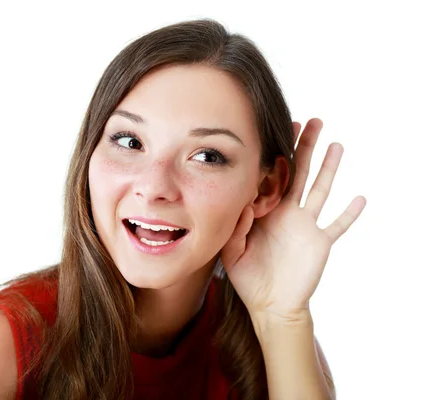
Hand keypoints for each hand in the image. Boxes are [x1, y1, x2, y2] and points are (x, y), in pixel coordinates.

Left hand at [220, 118, 366, 321]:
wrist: (269, 305)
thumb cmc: (248, 278)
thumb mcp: (231, 251)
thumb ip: (235, 228)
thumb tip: (246, 205)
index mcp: (265, 211)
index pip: (271, 177)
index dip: (273, 157)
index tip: (273, 132)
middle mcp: (287, 212)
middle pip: (297, 173)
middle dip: (303, 148)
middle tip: (309, 121)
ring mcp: (305, 226)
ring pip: (320, 189)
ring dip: (328, 168)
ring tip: (335, 143)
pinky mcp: (320, 242)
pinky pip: (338, 225)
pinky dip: (349, 214)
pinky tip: (360, 198)